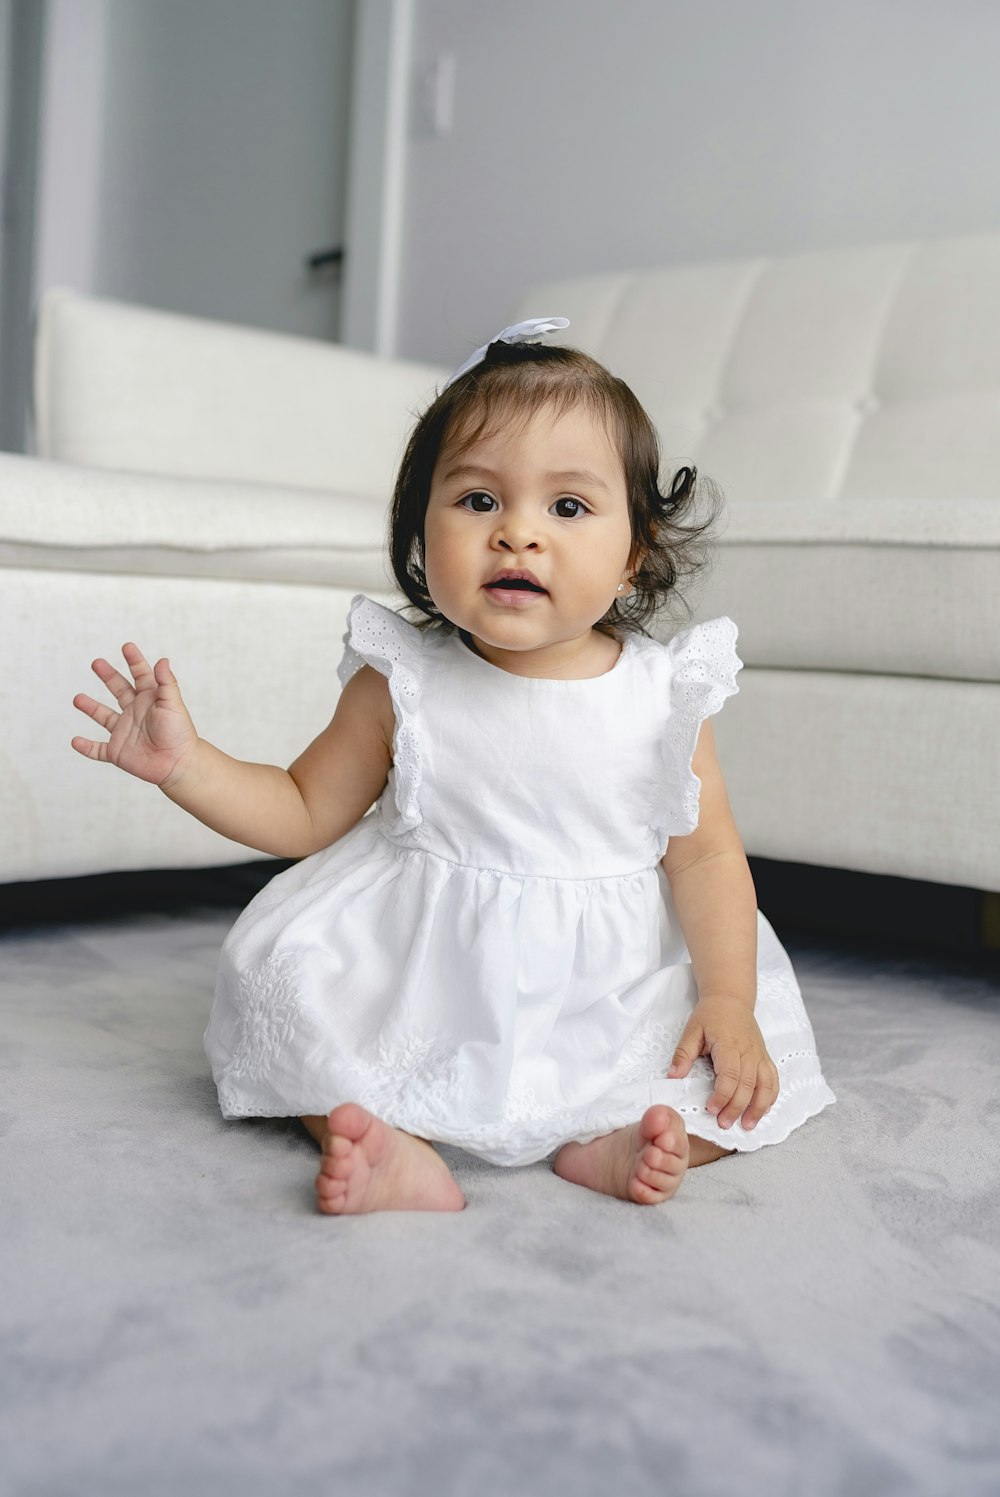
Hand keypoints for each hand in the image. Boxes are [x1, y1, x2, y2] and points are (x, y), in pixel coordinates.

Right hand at [72, 643, 199, 787]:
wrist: (178, 764)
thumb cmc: (180, 733)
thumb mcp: (173, 704)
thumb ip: (166, 683)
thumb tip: (162, 660)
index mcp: (150, 700)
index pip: (141, 675)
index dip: (134, 661)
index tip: (127, 646)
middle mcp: (136, 713)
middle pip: (119, 690)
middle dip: (108, 676)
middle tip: (96, 663)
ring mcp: (125, 732)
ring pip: (104, 717)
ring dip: (91, 708)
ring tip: (77, 698)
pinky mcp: (118, 752)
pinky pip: (98, 750)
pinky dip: (86, 747)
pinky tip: (75, 741)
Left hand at [667, 994, 778, 1130]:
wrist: (731, 999)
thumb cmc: (710, 1015)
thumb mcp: (691, 1030)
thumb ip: (683, 1054)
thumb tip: (672, 1077)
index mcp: (729, 1044)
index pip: (729, 1075)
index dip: (722, 1095)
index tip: (710, 1109)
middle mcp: (748, 1051)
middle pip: (748, 1085)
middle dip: (737, 1108)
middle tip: (723, 1124)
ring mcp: (760, 1055)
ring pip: (766, 1085)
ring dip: (758, 1107)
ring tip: (747, 1125)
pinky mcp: (765, 1057)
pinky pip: (773, 1080)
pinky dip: (770, 1097)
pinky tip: (763, 1110)